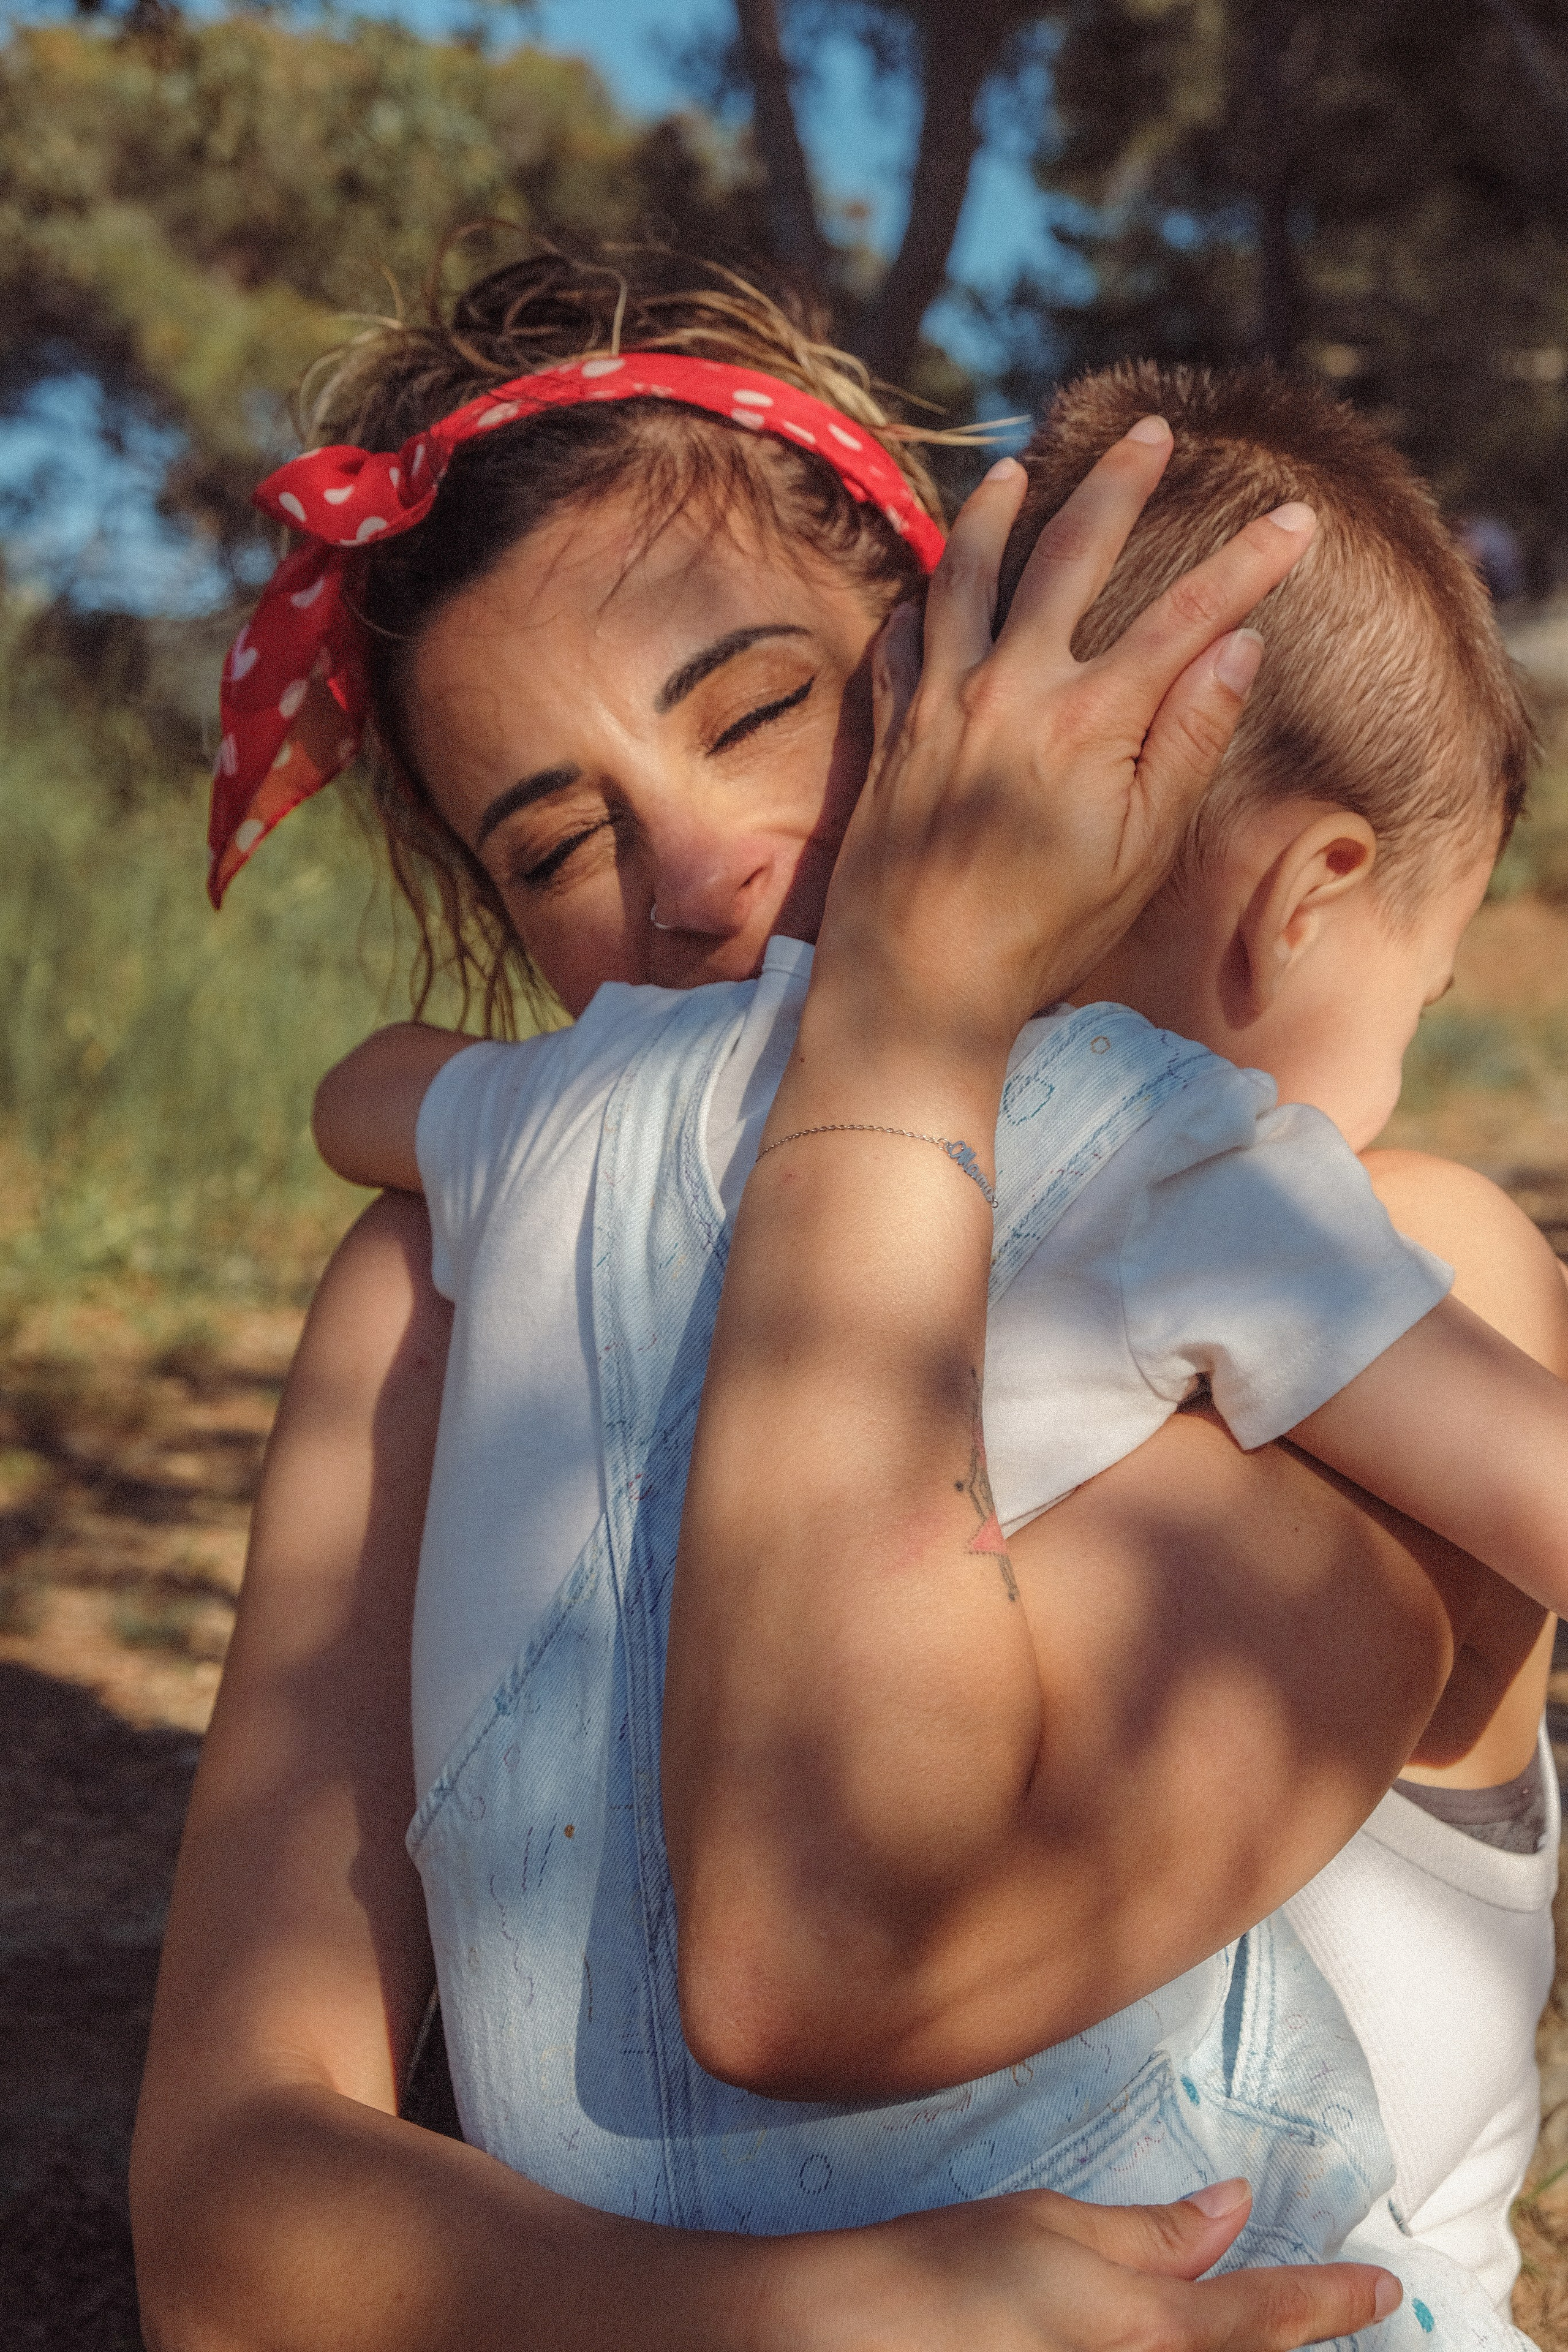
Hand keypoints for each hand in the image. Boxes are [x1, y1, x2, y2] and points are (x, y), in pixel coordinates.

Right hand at [792, 2177, 1399, 2351]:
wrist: (851, 2341)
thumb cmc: (945, 2271)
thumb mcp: (1050, 2225)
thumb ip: (1152, 2232)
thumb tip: (1232, 2211)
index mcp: (1151, 2331)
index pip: (1270, 2317)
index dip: (1334, 2300)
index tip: (1382, 2287)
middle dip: (1294, 2332)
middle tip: (1329, 2303)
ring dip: (1243, 2339)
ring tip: (1257, 2314)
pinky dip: (1187, 2351)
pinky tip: (1171, 2330)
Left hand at [811, 422, 1314, 1074]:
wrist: (915, 983)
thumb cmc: (1041, 933)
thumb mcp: (1141, 852)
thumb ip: (1188, 743)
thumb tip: (1238, 647)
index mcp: (1088, 720)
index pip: (1188, 615)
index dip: (1248, 562)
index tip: (1295, 518)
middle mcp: (1010, 689)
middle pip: (1073, 553)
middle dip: (1121, 484)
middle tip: (1153, 432)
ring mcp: (941, 703)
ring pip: (967, 574)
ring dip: (997, 511)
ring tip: (1018, 468)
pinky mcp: (891, 734)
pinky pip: (900, 642)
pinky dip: (917, 604)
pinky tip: (924, 588)